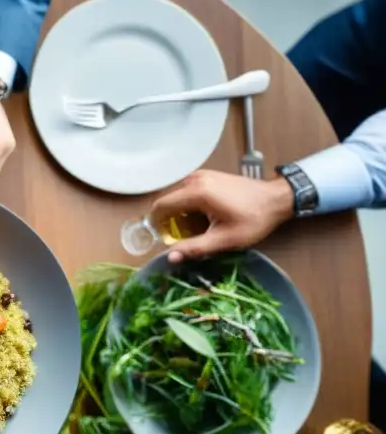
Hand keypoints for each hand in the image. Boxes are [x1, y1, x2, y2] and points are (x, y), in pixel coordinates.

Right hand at [152, 171, 294, 263]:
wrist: (277, 199)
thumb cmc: (253, 220)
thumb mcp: (224, 239)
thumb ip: (195, 248)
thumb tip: (170, 258)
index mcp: (197, 192)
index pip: (161, 206)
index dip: (156, 224)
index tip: (163, 238)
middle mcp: (195, 179)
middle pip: (168, 201)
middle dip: (169, 220)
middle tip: (182, 238)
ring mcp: (201, 175)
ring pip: (177, 197)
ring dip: (179, 214)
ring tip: (195, 229)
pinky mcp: (208, 176)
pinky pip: (187, 192)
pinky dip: (187, 205)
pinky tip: (202, 217)